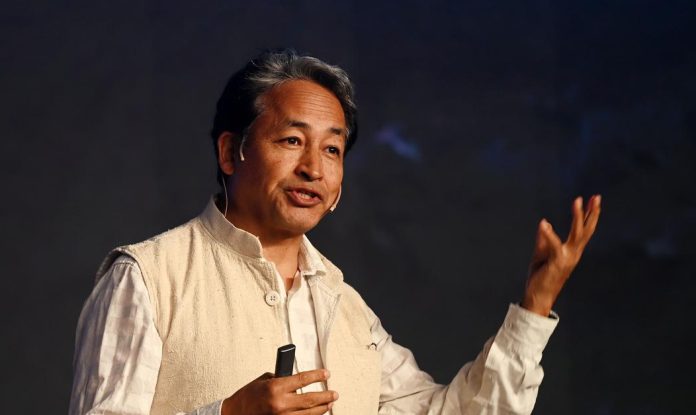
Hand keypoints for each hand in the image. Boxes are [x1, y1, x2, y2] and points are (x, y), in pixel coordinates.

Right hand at [221, 369, 337, 414]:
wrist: (234, 414)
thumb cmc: (248, 396)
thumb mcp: (263, 381)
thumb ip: (282, 379)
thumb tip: (299, 380)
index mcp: (275, 387)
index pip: (302, 379)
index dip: (317, 376)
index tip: (326, 374)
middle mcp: (280, 403)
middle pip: (310, 399)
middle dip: (325, 395)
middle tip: (334, 393)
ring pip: (308, 414)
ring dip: (322, 408)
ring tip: (329, 403)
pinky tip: (317, 414)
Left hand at [522, 195, 601, 315]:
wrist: (538, 297)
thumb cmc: (540, 277)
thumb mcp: (541, 254)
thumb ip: (544, 239)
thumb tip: (545, 223)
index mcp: (572, 251)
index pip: (583, 231)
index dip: (588, 215)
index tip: (592, 200)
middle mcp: (574, 253)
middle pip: (586, 230)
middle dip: (592, 213)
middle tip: (597, 196)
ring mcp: (567, 258)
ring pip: (577, 234)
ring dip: (578, 216)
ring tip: (578, 201)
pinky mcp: (557, 262)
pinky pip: (554, 245)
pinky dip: (549, 234)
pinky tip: (544, 223)